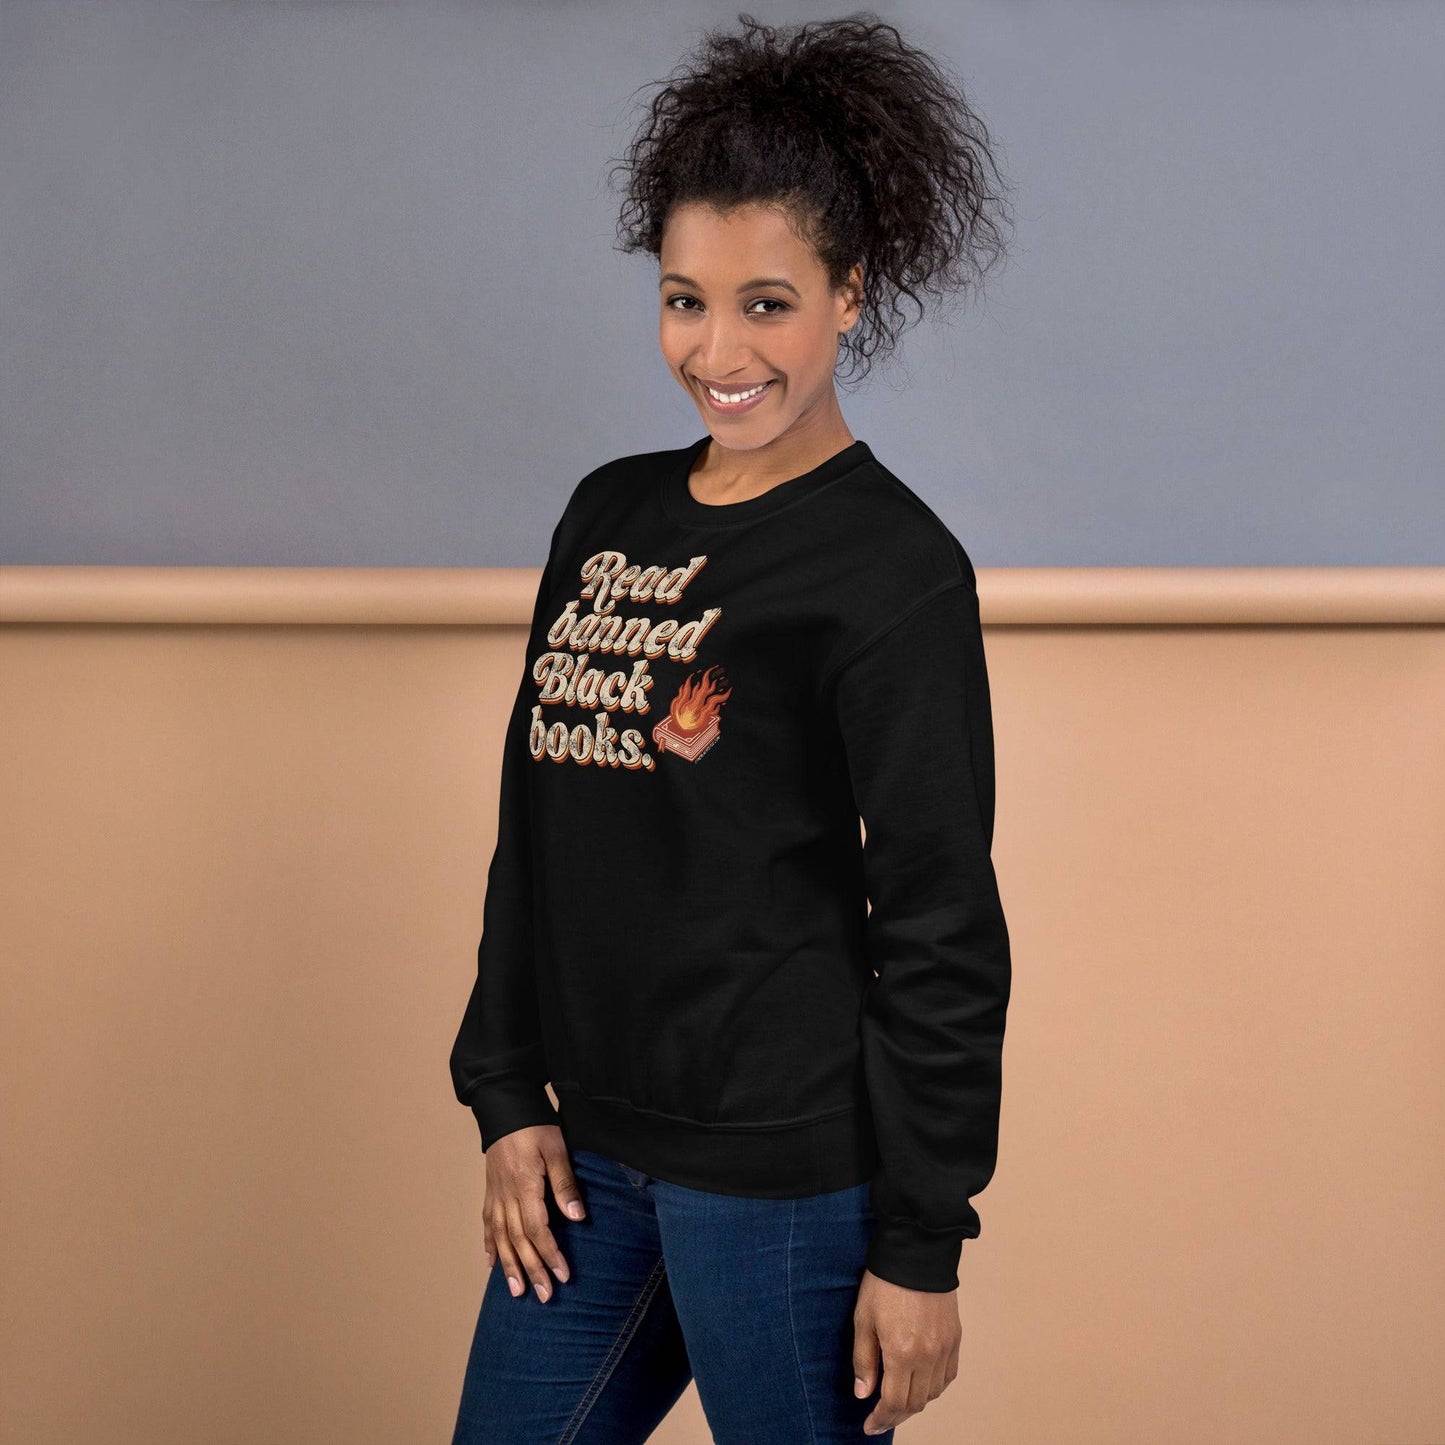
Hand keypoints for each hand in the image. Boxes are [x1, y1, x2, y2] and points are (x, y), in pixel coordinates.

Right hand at [480, 1123, 586, 1303]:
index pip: (538, 1230)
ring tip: (517, 1290)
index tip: (562, 1276)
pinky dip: (489, 1245)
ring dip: (509, 1266)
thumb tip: (576, 1217)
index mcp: (525, 1186)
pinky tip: (491, 1263)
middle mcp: (507, 1196)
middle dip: (532, 1270)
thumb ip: (564, 1184)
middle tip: (543, 1295)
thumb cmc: (535, 1126)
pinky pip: (488, 1223)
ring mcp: (496, 1195)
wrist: (505, 1107)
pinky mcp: (491, 1191)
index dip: (550, 1255)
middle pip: (519, 1240)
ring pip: (501, 1238)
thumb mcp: (556, 1149)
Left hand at [852, 1268, 960, 1435]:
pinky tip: (922, 1384)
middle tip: (881, 1418)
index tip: (870, 1426)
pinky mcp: (955, 1337)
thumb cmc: (884, 1282)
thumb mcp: (863, 1319)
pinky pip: (948, 1375)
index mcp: (902, 1352)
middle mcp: (928, 1355)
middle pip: (916, 1402)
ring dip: (916, 1402)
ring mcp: (945, 1347)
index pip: (894, 1402)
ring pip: (934, 1392)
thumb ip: (864, 1360)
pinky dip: (935, 1386)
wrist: (917, 1250)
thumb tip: (864, 1394)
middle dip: (897, 1415)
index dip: (881, 1418)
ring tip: (899, 1402)